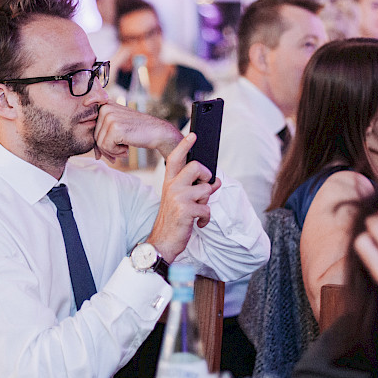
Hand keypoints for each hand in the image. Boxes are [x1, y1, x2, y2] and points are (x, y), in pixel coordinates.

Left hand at [93, 101, 182, 161]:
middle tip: (120, 151)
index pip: (91, 127)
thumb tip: (95, 156)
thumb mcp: (118, 128)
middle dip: (106, 148)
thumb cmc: (138, 132)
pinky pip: (106, 147)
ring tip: (125, 149)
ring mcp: (110, 117)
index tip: (104, 151)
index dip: (97, 142)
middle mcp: (106, 108)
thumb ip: (105, 136)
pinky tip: (127, 149)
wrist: (157, 132)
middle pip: (95, 136)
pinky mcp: (115, 128)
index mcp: (105, 105)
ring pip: (100, 143)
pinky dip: (116, 152)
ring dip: (112, 151)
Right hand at [147, 133, 221, 261]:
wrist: (162, 242)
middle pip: (196, 167)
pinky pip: (207, 209)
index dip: (185, 145)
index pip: (175, 158)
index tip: (193, 135)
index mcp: (169, 183)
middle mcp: (172, 187)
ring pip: (205, 189)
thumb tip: (215, 181)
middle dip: (207, 175)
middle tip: (206, 185)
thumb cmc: (173, 220)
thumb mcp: (180, 201)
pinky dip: (206, 219)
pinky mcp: (185, 210)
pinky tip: (198, 223)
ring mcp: (178, 198)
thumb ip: (195, 188)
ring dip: (206, 203)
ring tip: (197, 211)